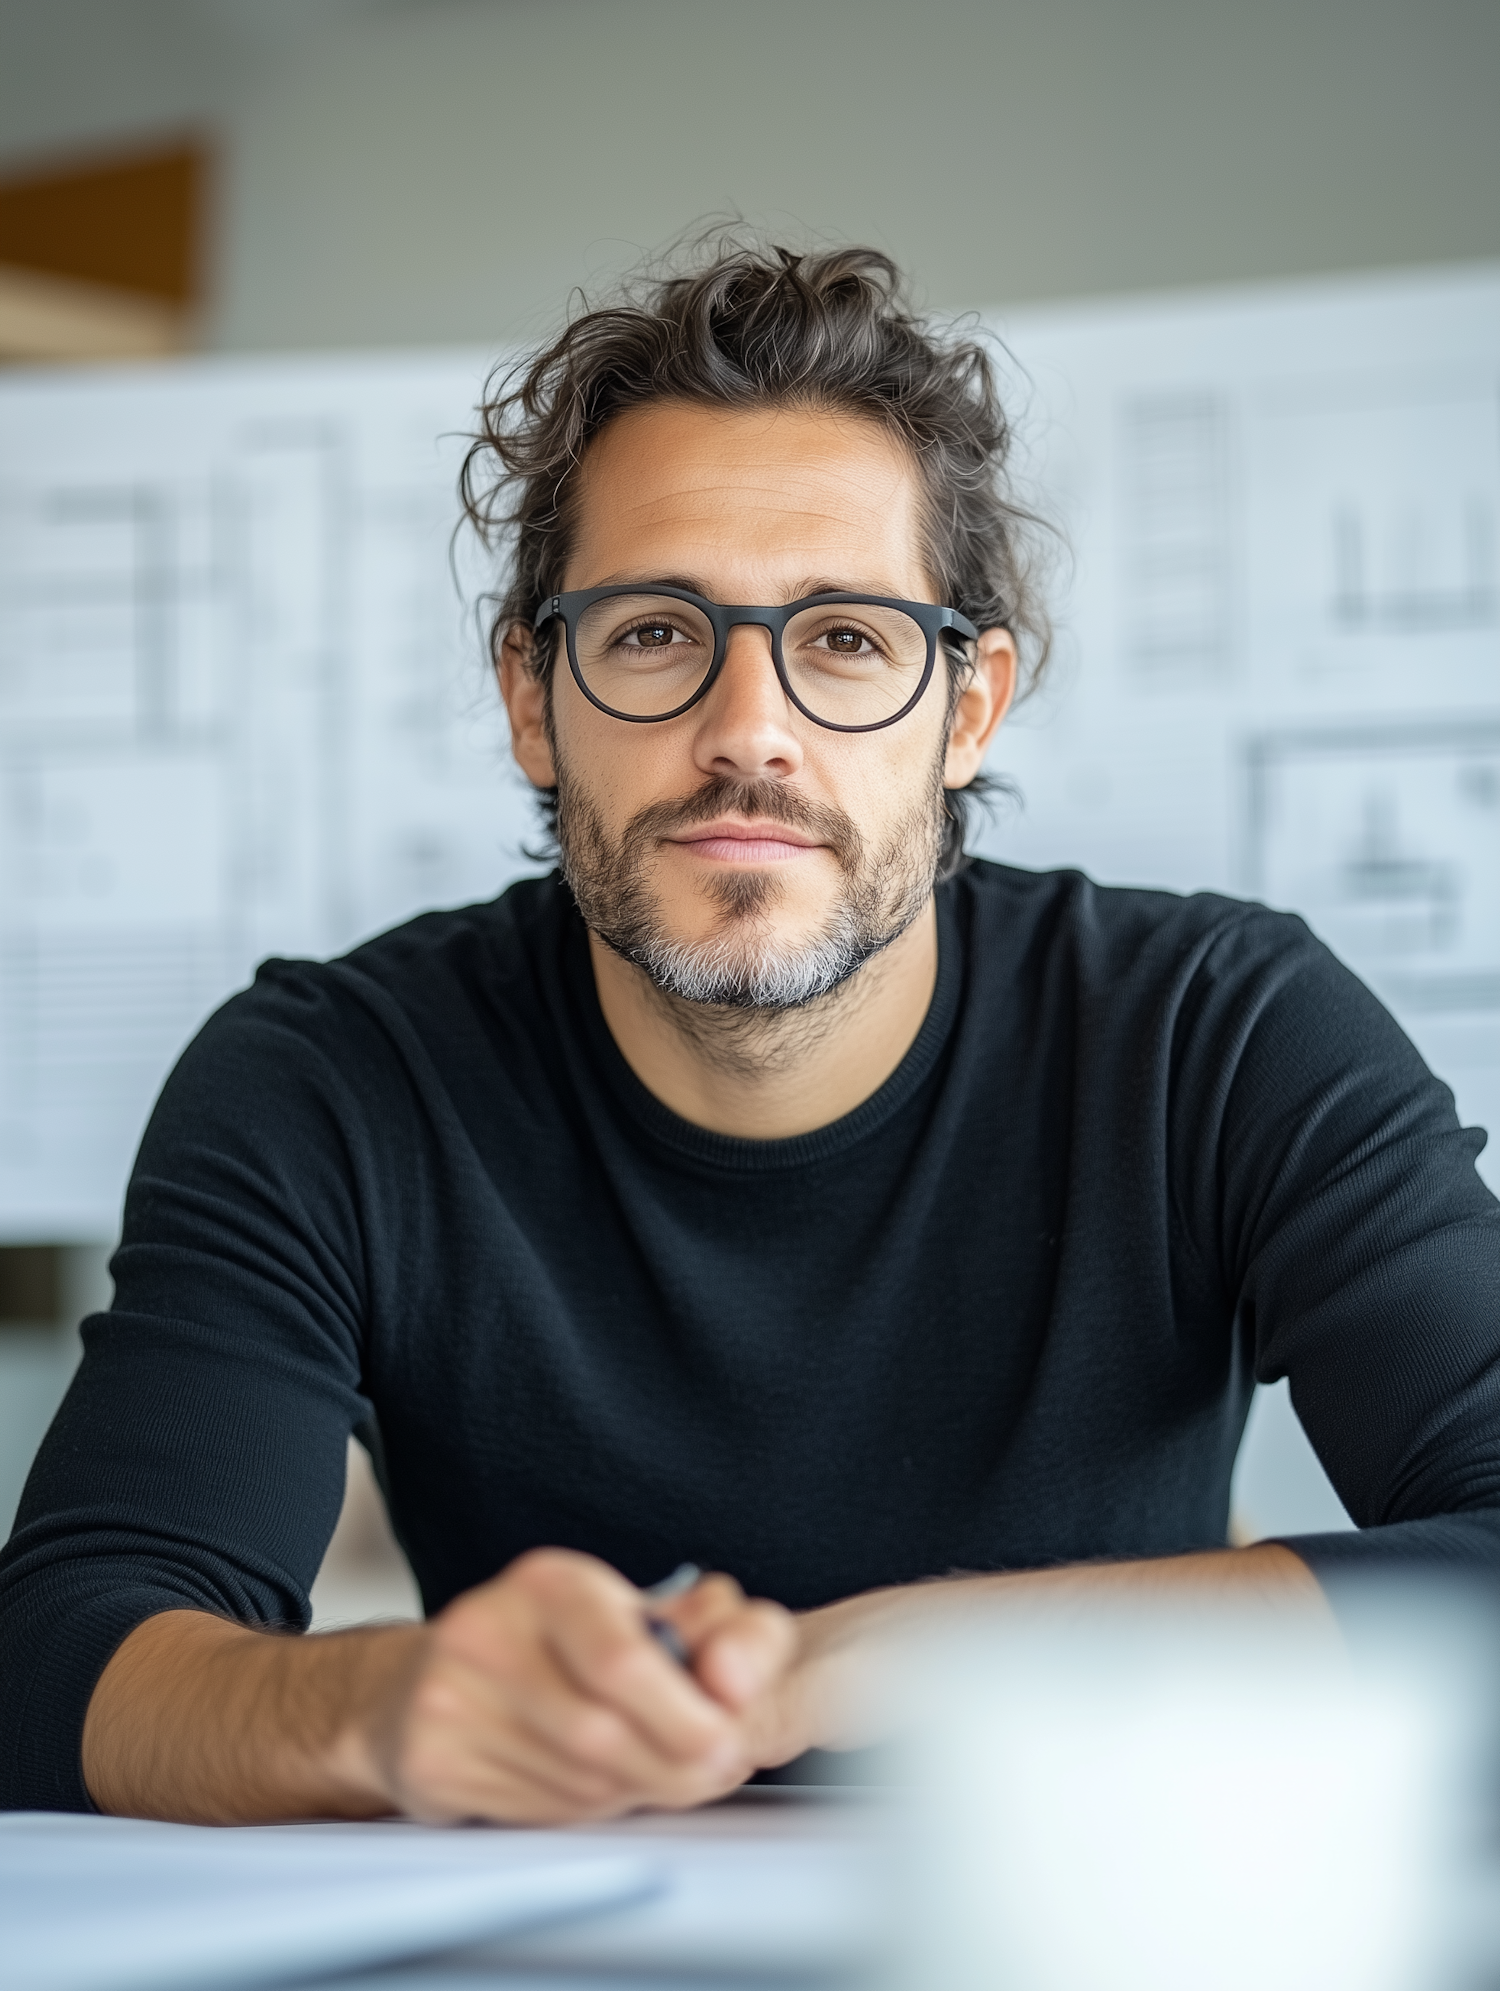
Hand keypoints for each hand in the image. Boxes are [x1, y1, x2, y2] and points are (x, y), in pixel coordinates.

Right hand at [353, 1548, 798, 1823]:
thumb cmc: (550, 1649)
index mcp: (548, 1582)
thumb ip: (707, 1627)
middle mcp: (486, 1629)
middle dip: (674, 1768)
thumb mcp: (628, 1612)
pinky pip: (534, 1811)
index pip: (621, 1659)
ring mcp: (447, 1697)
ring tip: (652, 1772)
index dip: (686, 1715)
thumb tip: (745, 1663)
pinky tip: (589, 1784)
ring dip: (634, 1791)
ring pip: (575, 1781)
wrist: (421, 1685)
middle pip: (601, 1734)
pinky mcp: (426, 1760)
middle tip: (713, 1773)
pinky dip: (582, 1811)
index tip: (730, 1742)